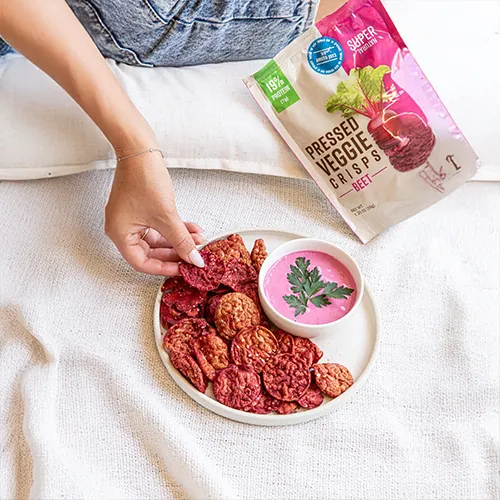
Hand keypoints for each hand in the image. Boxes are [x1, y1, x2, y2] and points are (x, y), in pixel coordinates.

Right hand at [105, 150, 204, 274]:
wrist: (139, 148)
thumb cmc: (143, 178)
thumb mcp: (166, 215)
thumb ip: (182, 240)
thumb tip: (194, 259)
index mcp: (120, 234)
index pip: (142, 263)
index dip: (164, 268)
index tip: (183, 268)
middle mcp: (122, 229)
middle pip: (151, 251)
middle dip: (176, 252)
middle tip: (195, 254)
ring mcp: (131, 218)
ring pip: (158, 238)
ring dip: (179, 239)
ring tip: (199, 239)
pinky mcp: (140, 208)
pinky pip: (159, 225)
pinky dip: (175, 228)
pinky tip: (193, 229)